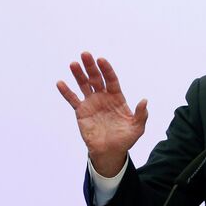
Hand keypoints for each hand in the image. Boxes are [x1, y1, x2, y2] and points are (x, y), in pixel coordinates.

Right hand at [57, 52, 147, 176]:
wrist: (110, 152)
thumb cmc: (125, 139)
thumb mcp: (137, 127)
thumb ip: (141, 114)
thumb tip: (144, 100)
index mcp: (117, 97)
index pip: (111, 79)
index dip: (106, 69)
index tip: (101, 60)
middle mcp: (103, 97)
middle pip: (96, 78)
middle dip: (91, 66)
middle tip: (85, 54)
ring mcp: (91, 103)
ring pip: (84, 85)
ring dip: (78, 74)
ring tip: (73, 64)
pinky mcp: (81, 112)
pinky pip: (73, 99)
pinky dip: (66, 92)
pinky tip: (60, 82)